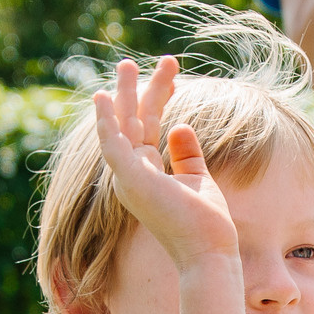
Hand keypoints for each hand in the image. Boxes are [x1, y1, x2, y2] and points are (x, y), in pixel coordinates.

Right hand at [89, 56, 235, 269]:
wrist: (208, 251)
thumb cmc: (205, 223)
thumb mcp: (197, 179)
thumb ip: (187, 154)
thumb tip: (180, 125)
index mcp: (146, 174)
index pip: (146, 129)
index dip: (157, 99)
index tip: (171, 76)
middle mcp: (131, 175)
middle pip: (132, 123)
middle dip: (134, 91)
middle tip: (133, 62)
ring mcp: (128, 178)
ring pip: (122, 127)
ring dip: (123, 96)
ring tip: (127, 65)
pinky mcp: (130, 179)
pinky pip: (112, 144)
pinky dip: (106, 121)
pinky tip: (105, 97)